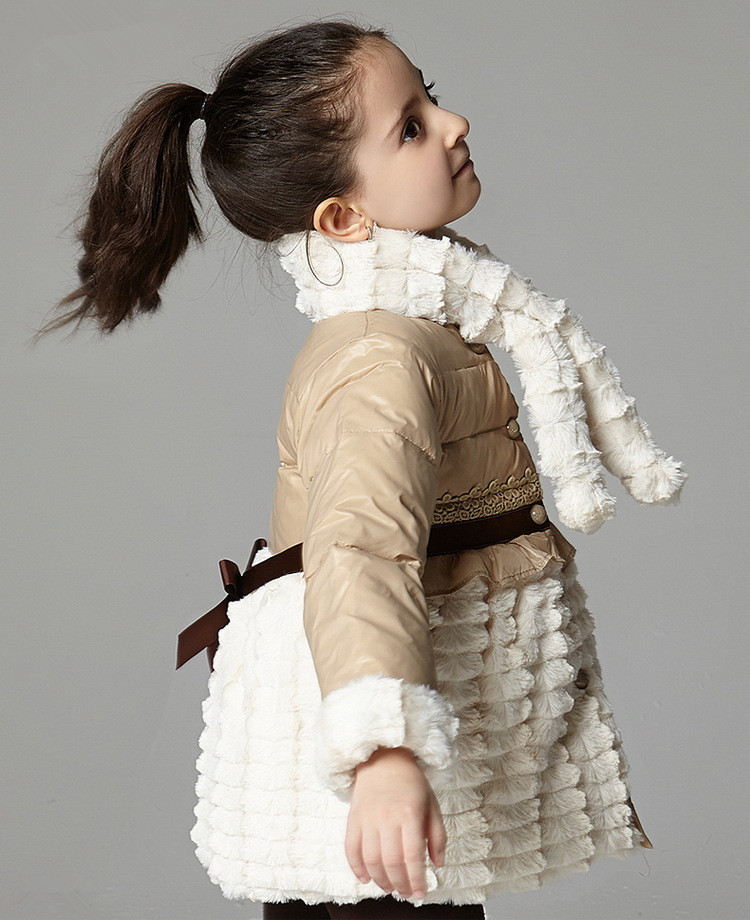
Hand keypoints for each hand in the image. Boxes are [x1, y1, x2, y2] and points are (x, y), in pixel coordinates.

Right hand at [344, 746, 446, 899]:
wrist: (384, 758)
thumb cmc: (411, 782)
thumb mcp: (432, 804)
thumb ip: (437, 835)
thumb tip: (438, 864)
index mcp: (410, 814)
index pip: (412, 856)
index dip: (416, 879)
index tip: (420, 892)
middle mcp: (387, 817)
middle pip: (390, 861)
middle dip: (399, 884)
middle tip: (406, 893)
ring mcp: (367, 818)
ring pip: (370, 859)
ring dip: (380, 880)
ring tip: (389, 888)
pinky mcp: (353, 818)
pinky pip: (350, 848)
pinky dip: (356, 868)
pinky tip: (366, 878)